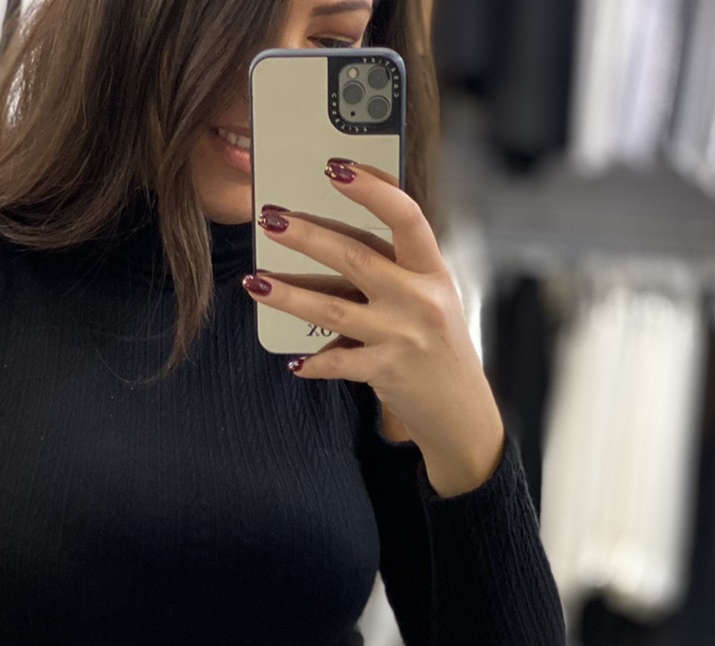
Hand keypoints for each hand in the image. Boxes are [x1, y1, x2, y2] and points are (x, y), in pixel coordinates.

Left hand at [244, 159, 505, 496]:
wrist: (460, 410)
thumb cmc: (438, 347)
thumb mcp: (431, 299)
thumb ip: (396, 270)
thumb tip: (334, 242)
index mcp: (432, 270)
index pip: (405, 216)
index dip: (371, 189)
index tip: (336, 168)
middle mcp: (419, 298)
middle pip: (356, 257)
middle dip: (307, 235)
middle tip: (270, 219)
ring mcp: (401, 335)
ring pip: (333, 309)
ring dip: (288, 294)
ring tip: (254, 281)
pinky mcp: (386, 370)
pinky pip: (338, 362)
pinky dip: (313, 362)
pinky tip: (293, 361)